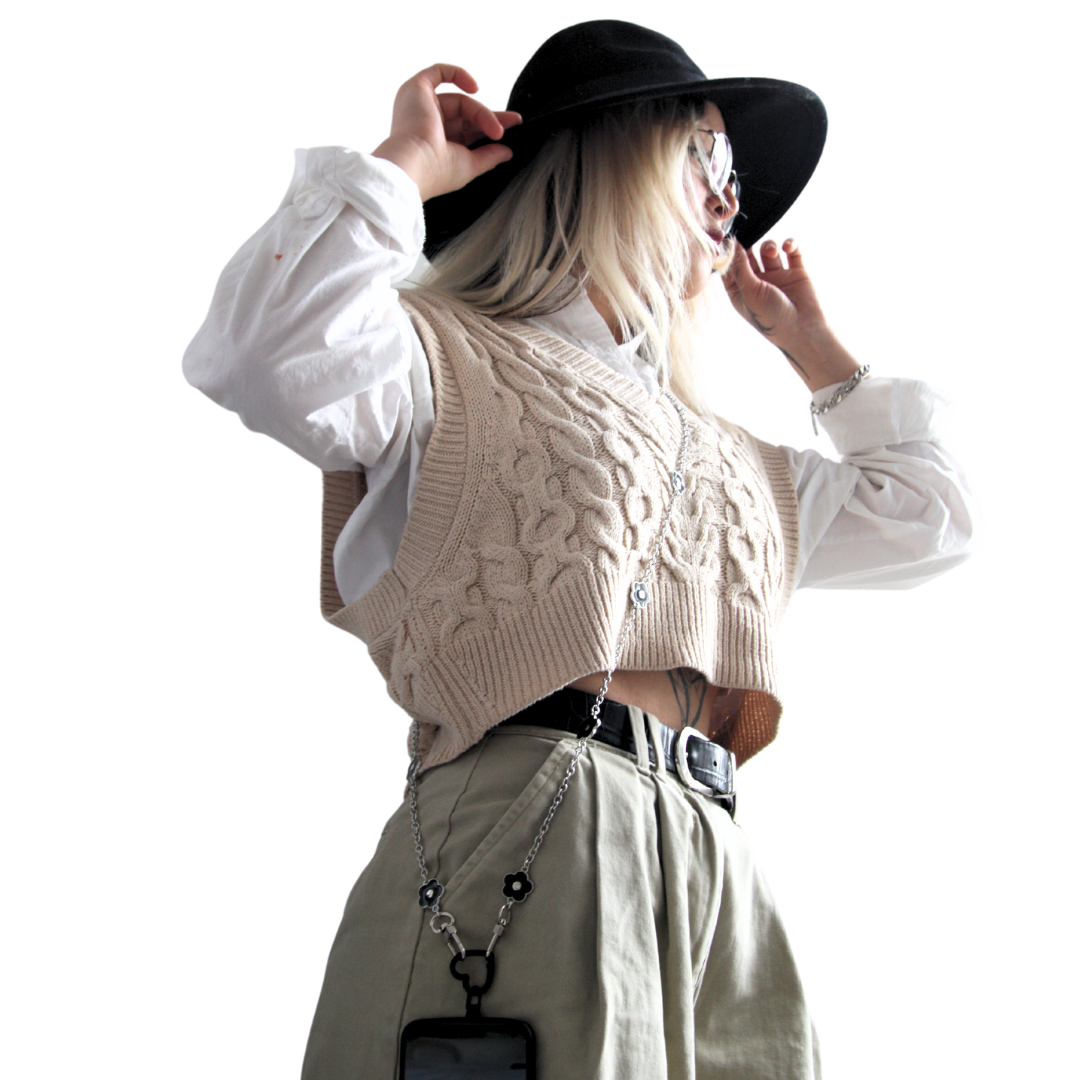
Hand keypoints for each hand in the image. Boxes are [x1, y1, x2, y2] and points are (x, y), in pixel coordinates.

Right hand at [372, 64, 521, 201]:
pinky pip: (440, 72)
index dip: (488, 128)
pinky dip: (459, 75)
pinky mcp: (417, 89)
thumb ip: (489, 157)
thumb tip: (508, 151)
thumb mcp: (470, 165)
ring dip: (482, 113)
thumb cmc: (435, 171)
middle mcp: (426, 124)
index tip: (513, 129)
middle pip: (465, 114)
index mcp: (435, 144)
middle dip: (490, 118)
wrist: (412, 164)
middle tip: (514, 122)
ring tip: (496, 130)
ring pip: (460, 100)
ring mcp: (421, 106)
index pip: (467, 130)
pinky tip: (476, 88)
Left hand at [722, 238, 861, 391]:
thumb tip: (731, 244)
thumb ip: (740, 267)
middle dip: (750, 244)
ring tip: (772, 251)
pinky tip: (788, 247)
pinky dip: (790, 244)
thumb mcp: (750, 292)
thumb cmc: (772, 317)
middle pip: (749, 254)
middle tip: (751, 234)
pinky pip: (792, 250)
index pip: (730, 267)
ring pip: (769, 250)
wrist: (804, 329)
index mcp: (741, 291)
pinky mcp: (796, 271)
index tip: (729, 236)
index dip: (729, 252)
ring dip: (769, 245)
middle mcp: (758, 283)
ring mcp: (777, 276)